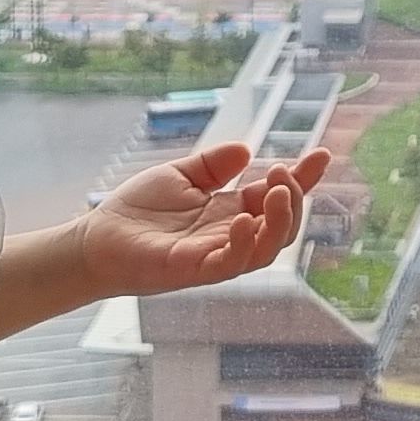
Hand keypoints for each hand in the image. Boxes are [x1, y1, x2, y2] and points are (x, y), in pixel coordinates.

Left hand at [77, 141, 330, 298]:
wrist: (96, 239)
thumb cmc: (136, 210)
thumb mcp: (180, 175)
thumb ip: (212, 164)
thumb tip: (247, 150)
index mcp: (230, 211)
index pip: (275, 196)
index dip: (303, 178)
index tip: (322, 155)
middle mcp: (230, 236)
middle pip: (282, 225)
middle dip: (295, 198)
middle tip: (285, 172)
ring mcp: (215, 256)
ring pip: (267, 248)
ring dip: (280, 220)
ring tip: (277, 190)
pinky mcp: (194, 270)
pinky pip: (231, 263)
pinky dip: (244, 242)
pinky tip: (242, 218)